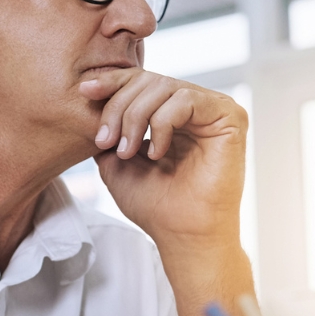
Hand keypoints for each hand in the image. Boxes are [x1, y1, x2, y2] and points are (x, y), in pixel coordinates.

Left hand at [83, 69, 246, 247]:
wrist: (183, 235)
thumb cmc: (156, 206)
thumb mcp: (116, 162)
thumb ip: (108, 130)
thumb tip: (91, 99)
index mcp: (172, 112)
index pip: (140, 81)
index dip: (112, 82)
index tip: (85, 91)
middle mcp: (195, 106)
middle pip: (148, 80)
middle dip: (119, 107)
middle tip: (105, 141)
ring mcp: (214, 109)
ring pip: (164, 86)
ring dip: (136, 117)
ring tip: (127, 152)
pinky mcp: (229, 117)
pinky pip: (186, 100)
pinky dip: (162, 123)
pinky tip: (157, 154)